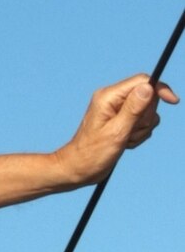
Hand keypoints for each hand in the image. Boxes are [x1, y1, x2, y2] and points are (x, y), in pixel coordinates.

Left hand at [56, 75, 177, 187]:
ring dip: (142, 129)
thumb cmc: (92, 154)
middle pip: (148, 97)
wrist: (78, 170)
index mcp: (109, 96)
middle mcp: (113, 100)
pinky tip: (125, 144)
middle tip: (130, 132)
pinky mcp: (121, 121)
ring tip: (125, 141)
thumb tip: (148, 87)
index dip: (159, 89)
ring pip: (147, 113)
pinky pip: (142, 124)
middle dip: (146, 117)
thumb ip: (133, 109)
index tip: (173, 102)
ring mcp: (117, 110)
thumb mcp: (116, 132)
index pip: (142, 81)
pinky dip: (138, 135)